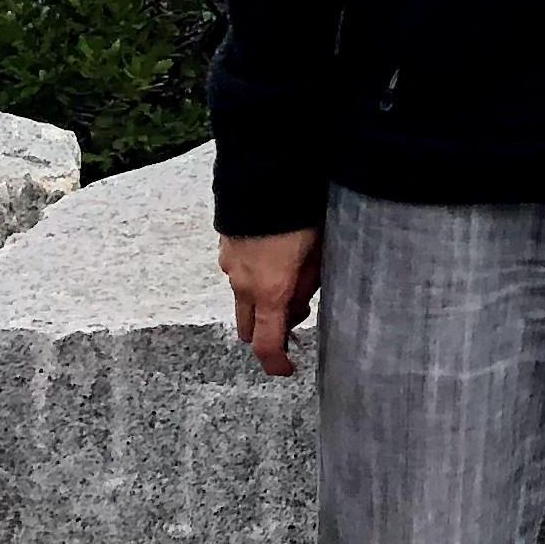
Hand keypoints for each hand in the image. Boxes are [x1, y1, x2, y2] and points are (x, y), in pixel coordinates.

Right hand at [220, 225, 323, 375]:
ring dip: (261, 300)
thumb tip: (298, 307)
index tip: (287, 369)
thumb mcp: (319, 252)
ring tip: (290, 274)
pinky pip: (238, 274)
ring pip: (243, 298)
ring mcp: (230, 265)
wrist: (265, 175)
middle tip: (295, 312)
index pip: (265, 344)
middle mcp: (242, 284)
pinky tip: (274, 255)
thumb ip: (308, 285)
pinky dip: (253, 277)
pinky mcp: (225, 247)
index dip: (276, 363)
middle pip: (248, 327)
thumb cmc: (300, 215)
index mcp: (268, 292)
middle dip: (268, 329)